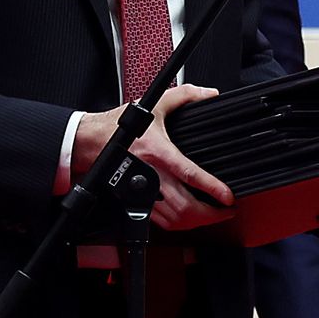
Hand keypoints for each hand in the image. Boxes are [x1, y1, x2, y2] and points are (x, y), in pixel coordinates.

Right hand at [73, 84, 234, 231]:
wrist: (90, 142)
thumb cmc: (117, 127)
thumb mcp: (152, 104)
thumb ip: (183, 96)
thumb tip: (208, 93)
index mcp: (158, 152)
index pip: (190, 174)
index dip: (212, 188)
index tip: (229, 197)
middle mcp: (152, 175)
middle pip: (185, 206)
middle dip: (212, 214)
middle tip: (228, 210)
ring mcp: (144, 191)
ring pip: (176, 219)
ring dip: (199, 222)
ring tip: (215, 215)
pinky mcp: (138, 201)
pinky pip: (163, 221)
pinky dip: (181, 224)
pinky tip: (192, 218)